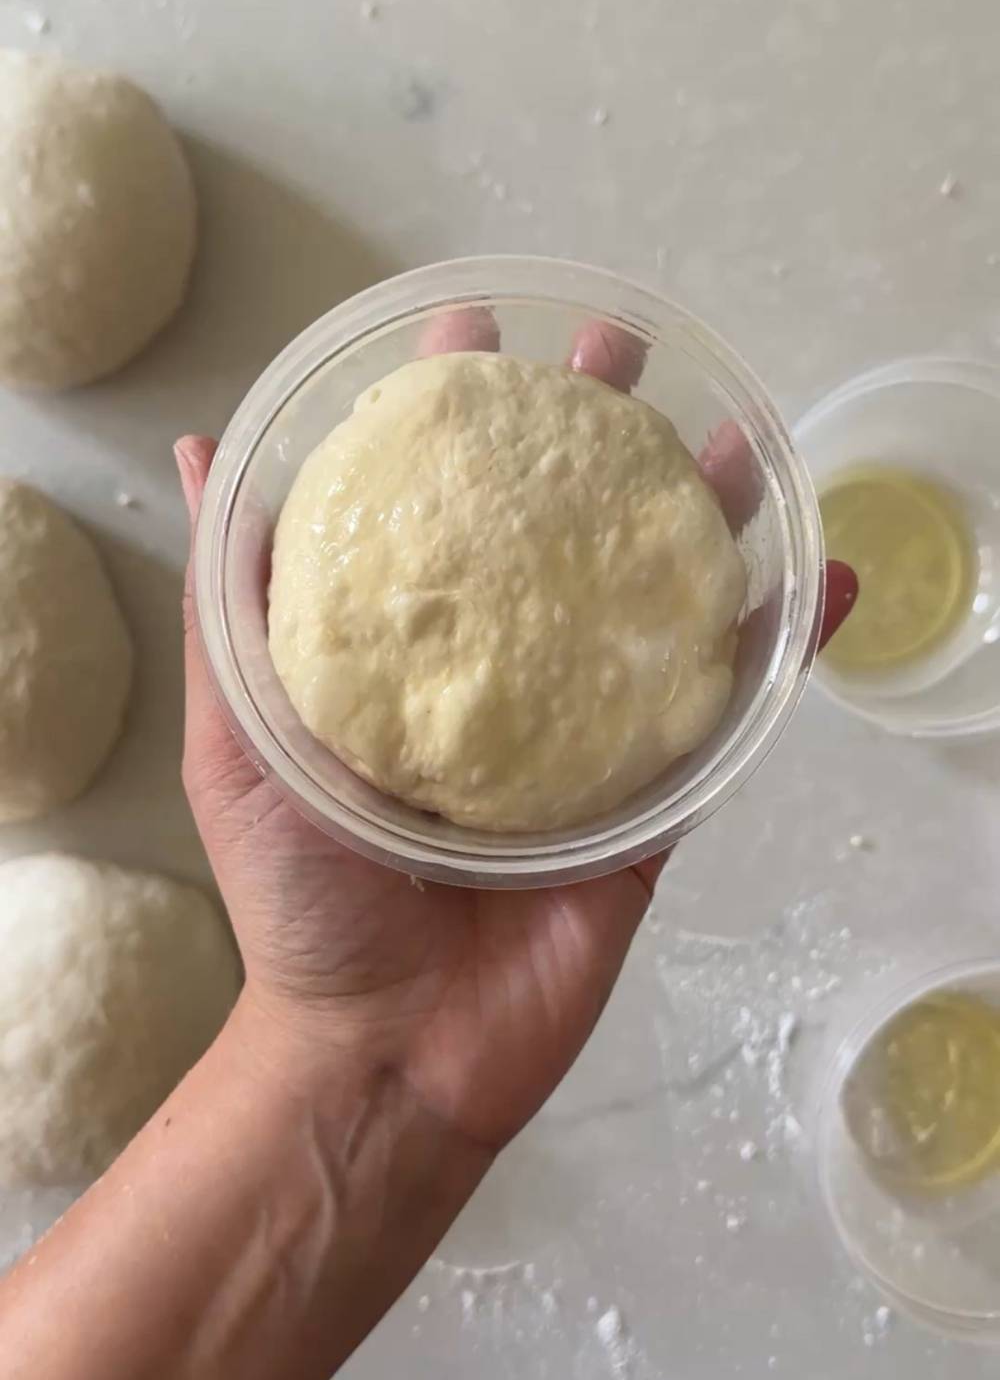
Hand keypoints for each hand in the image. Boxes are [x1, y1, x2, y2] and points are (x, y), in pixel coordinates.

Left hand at [177, 318, 855, 1156]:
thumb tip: (206, 458)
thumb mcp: (238, 738)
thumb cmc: (301, 901)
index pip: (445, 507)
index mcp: (413, 656)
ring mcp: (582, 738)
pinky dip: (781, 643)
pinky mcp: (649, 804)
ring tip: (733, 431)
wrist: (388, 1050)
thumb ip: (233, 607)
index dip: (461, 415)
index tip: (474, 329)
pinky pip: (722, 710)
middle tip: (619, 349)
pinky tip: (823, 573)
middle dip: (593, 435)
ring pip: (653, 602)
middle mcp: (502, 679)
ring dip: (702, 514)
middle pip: (559, 534)